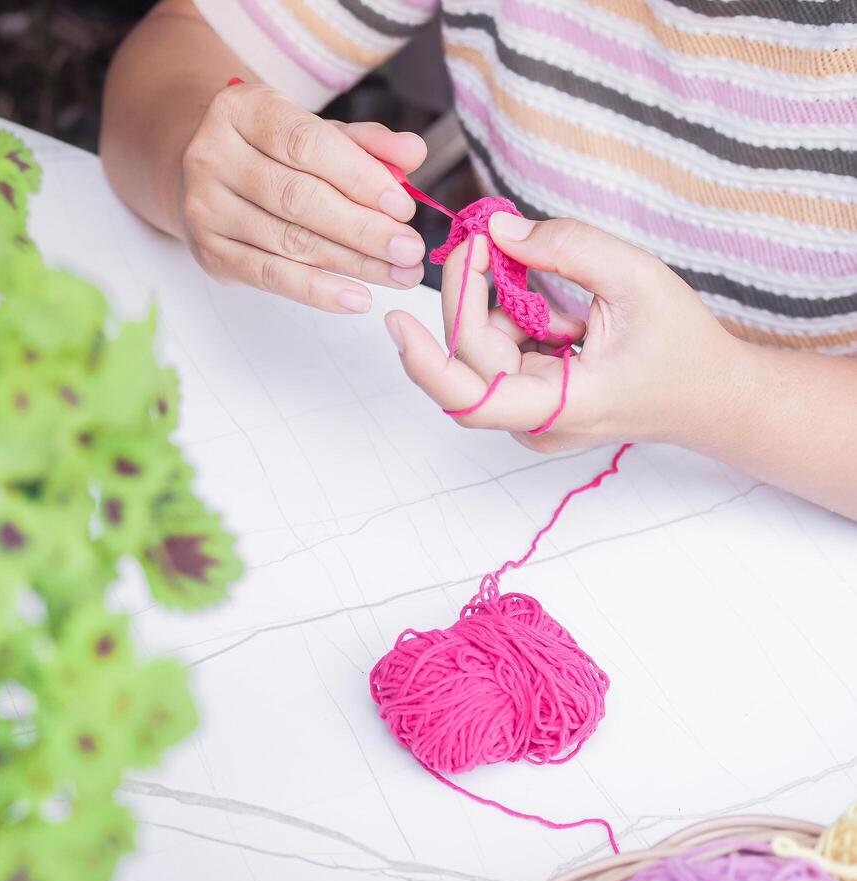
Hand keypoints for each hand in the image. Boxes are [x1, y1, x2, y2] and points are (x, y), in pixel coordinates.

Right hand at [177, 81, 428, 313]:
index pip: (307, 145)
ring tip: (399, 275)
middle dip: (363, 229)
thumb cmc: (270, 150)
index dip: (360, 178)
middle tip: (410, 250)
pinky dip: (318, 291)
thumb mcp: (316, 131)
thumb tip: (412, 154)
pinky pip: (270, 276)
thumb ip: (365, 142)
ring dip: (352, 264)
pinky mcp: (209, 253)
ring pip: (289, 242)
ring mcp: (205, 209)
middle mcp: (213, 156)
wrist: (199, 172)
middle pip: (299, 198)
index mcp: (241, 110)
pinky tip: (357, 297)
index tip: (403, 207)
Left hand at [384, 213, 746, 451]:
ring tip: (541, 281)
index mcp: (562, 408)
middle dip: (466, 295)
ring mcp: (530, 414)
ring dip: (495, 305)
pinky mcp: (531, 398)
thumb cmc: (683, 345)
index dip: (426, 361)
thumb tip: (499, 229)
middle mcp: (535, 421)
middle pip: (469, 360)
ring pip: (481, 353)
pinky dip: (512, 317)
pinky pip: (499, 352)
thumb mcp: (637, 279)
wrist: (713, 397)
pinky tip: (556, 309)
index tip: (398, 320)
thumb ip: (567, 248)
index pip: (471, 399)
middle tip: (477, 239)